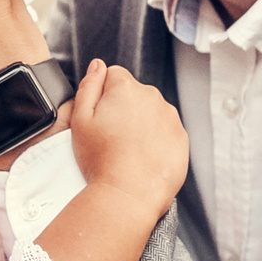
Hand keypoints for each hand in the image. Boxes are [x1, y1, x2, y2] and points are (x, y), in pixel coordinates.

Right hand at [31, 60, 186, 260]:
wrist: (128, 195)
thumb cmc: (101, 160)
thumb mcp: (80, 120)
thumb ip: (88, 86)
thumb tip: (98, 66)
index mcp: (126, 88)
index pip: (113, 75)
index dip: (102, 95)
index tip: (100, 117)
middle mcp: (153, 98)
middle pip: (134, 94)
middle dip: (123, 108)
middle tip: (110, 136)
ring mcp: (170, 118)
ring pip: (151, 112)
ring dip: (141, 123)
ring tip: (126, 150)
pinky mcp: (182, 139)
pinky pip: (166, 131)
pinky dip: (156, 140)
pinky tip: (142, 157)